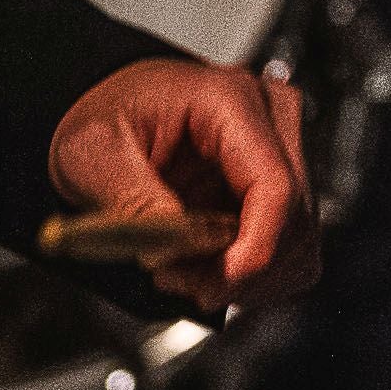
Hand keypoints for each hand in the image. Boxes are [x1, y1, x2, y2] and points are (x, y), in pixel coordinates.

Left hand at [47, 57, 315, 310]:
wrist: (110, 121)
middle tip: (175, 277)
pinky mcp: (283, 190)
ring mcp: (284, 156)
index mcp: (231, 101)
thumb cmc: (104, 121)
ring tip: (183, 270)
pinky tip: (209, 267)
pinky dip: (252, 275)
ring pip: (298, 244)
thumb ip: (135, 202)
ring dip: (243, 277)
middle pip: (294, 222)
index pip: (276, 188)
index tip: (212, 288)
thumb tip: (177, 249)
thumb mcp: (92, 154)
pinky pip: (292, 252)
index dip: (253, 252)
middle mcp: (272, 122)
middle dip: (237, 270)